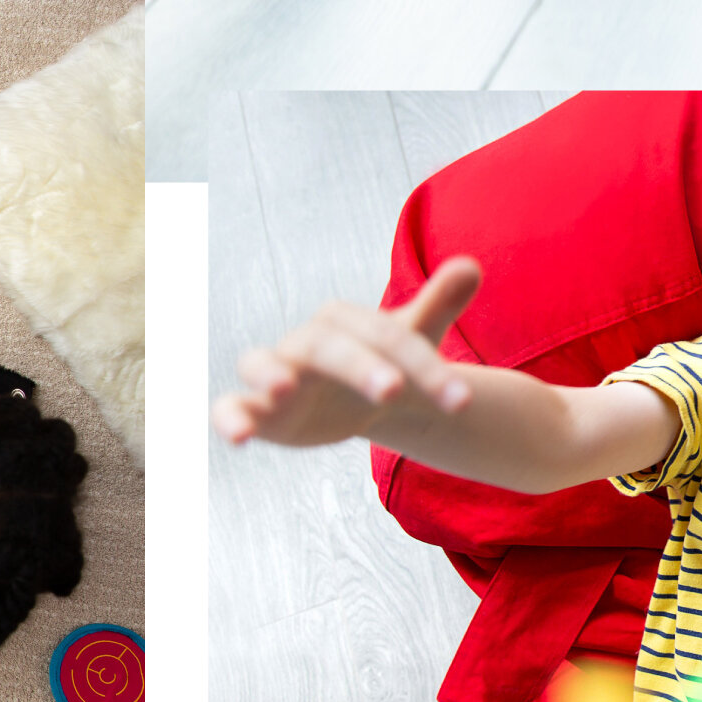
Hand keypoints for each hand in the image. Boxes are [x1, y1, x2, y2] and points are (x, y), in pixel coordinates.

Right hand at [215, 257, 483, 448]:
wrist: (359, 401)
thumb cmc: (386, 366)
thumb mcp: (413, 340)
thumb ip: (437, 304)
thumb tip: (472, 265)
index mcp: (346, 321)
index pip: (386, 336)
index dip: (425, 366)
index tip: (463, 400)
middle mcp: (308, 341)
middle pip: (330, 346)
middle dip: (360, 366)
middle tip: (395, 390)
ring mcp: (278, 374)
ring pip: (261, 363)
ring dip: (268, 372)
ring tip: (282, 387)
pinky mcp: (260, 411)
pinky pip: (230, 407)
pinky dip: (229, 417)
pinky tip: (238, 436)